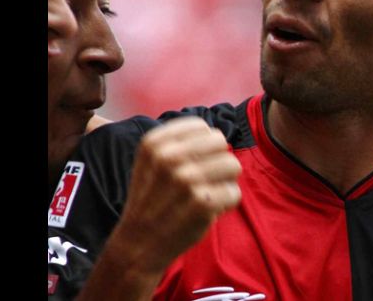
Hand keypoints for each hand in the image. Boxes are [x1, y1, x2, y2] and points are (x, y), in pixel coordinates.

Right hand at [114, 116, 242, 272]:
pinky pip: (234, 192)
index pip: (201, 127)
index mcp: (154, 143)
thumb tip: (215, 134)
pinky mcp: (202, 202)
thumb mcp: (151, 161)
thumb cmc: (152, 199)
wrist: (139, 244)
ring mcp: (186, 180)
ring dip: (224, 181)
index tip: (192, 162)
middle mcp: (169, 158)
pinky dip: (226, 203)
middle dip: (216, 160)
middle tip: (202, 180)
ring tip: (206, 193)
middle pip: (220, 142)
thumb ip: (179, 142)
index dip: (204, 145)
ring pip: (233, 165)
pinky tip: (208, 210)